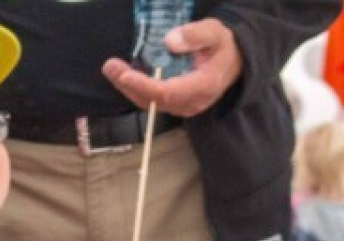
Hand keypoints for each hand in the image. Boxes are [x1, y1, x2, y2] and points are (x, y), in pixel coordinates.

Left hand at [102, 18, 242, 116]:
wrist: (233, 61)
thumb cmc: (223, 46)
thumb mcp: (215, 32)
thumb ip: (195, 35)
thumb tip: (170, 42)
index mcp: (203, 86)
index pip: (168, 92)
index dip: (145, 85)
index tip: (126, 74)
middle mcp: (191, 102)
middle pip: (154, 100)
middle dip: (129, 84)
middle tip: (110, 67)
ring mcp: (182, 106)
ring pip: (149, 102)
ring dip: (127, 87)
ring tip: (112, 68)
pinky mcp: (175, 104)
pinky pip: (151, 100)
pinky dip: (135, 88)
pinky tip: (122, 74)